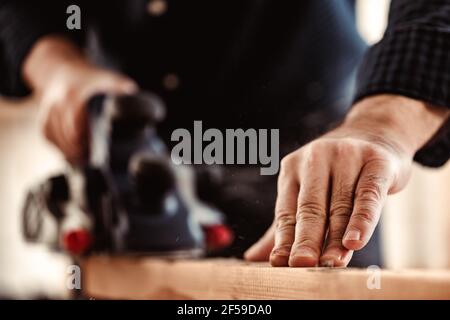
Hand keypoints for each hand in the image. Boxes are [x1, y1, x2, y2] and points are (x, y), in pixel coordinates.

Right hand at [24, 36, 136, 162]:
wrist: (58, 68)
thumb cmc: (82, 75)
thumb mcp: (99, 75)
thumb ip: (115, 82)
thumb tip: (132, 88)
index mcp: (72, 95)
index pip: (75, 120)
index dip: (83, 136)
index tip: (92, 149)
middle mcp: (57, 103)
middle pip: (64, 131)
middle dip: (75, 147)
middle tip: (90, 160)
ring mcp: (48, 110)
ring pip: (53, 134)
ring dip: (66, 150)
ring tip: (81, 162)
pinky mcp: (44, 116)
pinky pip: (47, 134)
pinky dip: (57, 146)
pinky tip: (68, 156)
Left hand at [245, 95, 449, 266]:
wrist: (374, 136)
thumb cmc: (335, 174)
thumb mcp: (307, 192)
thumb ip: (285, 225)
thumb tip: (253, 257)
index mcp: (292, 168)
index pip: (286, 209)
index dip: (284, 238)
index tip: (279, 263)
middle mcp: (315, 159)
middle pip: (310, 207)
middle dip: (306, 239)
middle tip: (300, 265)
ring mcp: (346, 157)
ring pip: (340, 206)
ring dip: (335, 238)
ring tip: (330, 263)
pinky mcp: (376, 162)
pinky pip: (368, 196)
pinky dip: (361, 221)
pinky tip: (354, 242)